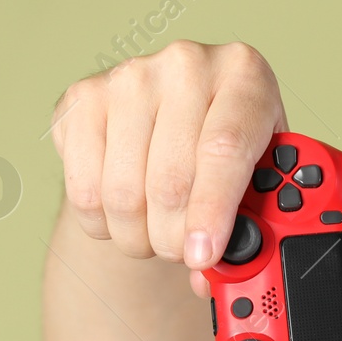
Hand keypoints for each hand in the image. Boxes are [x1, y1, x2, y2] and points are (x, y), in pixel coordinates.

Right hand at [50, 40, 287, 297]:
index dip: (212, 212)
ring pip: (125, 192)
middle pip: (172, 180)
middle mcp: (187, 64)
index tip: (202, 256)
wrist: (175, 115)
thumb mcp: (258, 173)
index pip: (224, 149)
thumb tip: (214, 276)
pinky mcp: (83, 98)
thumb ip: (252, 221)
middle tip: (185, 254)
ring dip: (140, 237)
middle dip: (176, 239)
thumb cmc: (228, 147)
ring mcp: (130, 76)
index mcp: (245, 75)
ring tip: (157, 235)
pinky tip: (124, 217)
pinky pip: (85, 189)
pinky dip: (103, 224)